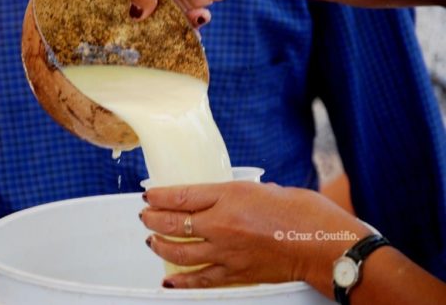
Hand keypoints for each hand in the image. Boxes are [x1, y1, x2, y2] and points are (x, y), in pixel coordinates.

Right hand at [89, 0, 248, 21]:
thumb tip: (133, 15)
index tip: (80, 9)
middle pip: (120, 0)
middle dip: (124, 18)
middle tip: (124, 35)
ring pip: (146, 18)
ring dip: (157, 27)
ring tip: (167, 31)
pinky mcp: (177, 6)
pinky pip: (170, 23)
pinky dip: (182, 26)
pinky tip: (198, 16)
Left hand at [141, 181, 370, 290]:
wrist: (324, 244)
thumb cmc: (302, 212)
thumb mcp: (263, 189)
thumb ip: (236, 194)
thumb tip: (219, 199)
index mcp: (230, 196)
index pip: (181, 196)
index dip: (159, 196)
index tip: (149, 194)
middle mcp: (222, 224)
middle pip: (173, 223)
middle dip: (153, 219)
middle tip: (145, 215)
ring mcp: (226, 252)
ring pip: (179, 252)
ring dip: (160, 246)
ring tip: (151, 241)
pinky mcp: (236, 273)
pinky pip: (200, 279)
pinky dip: (182, 281)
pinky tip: (169, 280)